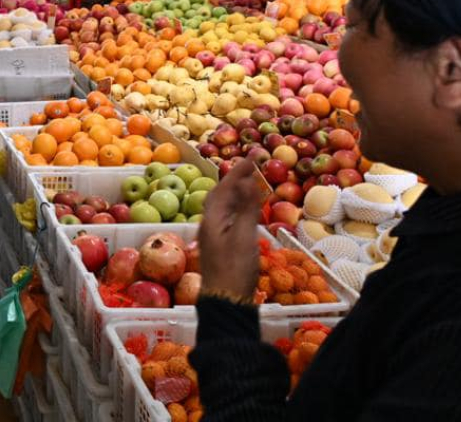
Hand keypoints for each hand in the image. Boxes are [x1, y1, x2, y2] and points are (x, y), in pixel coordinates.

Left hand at [198, 158, 261, 300]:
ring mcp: (213, 237)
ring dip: (235, 193)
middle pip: (220, 195)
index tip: (251, 157)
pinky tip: (245, 212)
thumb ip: (246, 208)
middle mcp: (209, 225)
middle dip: (234, 179)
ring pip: (223, 208)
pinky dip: (237, 208)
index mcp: (212, 219)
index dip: (238, 171)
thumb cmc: (235, 270)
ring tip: (249, 184)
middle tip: (251, 167)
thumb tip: (246, 181)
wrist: (225, 303)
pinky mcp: (220, 248)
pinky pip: (227, 219)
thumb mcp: (244, 237)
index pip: (224, 187)